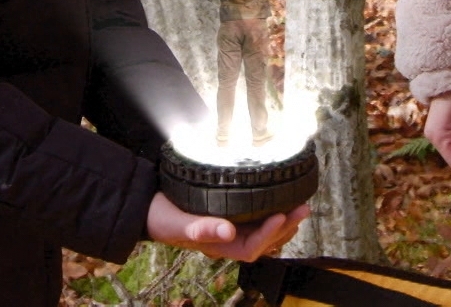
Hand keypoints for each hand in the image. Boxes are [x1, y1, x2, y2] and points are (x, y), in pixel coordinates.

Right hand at [146, 192, 307, 261]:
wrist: (147, 208)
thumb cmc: (161, 217)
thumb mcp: (177, 223)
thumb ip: (200, 229)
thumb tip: (228, 231)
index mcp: (218, 246)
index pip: (251, 248)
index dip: (268, 234)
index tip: (282, 215)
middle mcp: (227, 240)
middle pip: (263, 241)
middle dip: (285, 227)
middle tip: (303, 208)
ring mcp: (229, 229)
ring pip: (263, 232)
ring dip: (283, 222)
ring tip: (300, 207)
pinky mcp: (228, 215)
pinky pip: (255, 220)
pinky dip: (270, 212)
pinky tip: (280, 202)